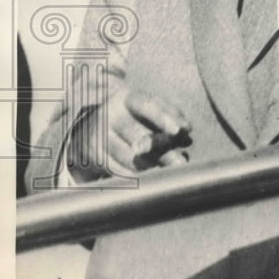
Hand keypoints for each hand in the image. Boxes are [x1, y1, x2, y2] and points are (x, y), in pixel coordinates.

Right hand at [67, 89, 191, 181]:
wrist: (91, 126)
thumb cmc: (132, 115)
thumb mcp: (148, 109)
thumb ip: (171, 115)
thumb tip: (187, 128)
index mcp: (125, 98)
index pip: (145, 105)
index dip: (162, 117)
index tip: (178, 130)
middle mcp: (108, 115)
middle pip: (137, 134)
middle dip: (161, 150)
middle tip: (180, 162)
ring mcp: (97, 137)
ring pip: (128, 156)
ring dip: (152, 166)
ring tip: (170, 173)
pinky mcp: (93, 157)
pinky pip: (118, 171)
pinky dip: (136, 176)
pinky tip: (151, 179)